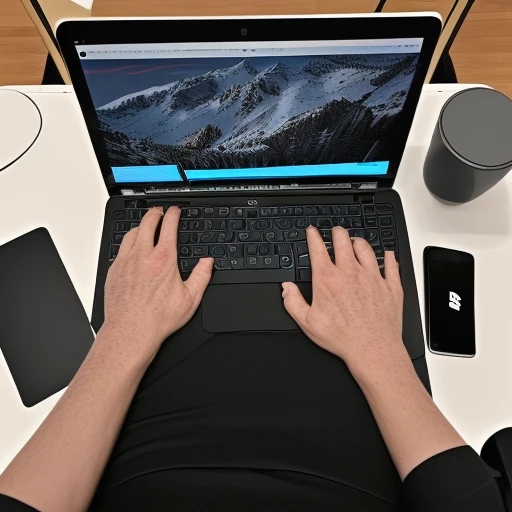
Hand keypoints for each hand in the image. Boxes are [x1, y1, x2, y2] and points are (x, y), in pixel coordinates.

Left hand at [102, 206, 212, 361]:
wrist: (131, 331)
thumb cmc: (158, 318)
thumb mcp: (190, 299)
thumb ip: (202, 276)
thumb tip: (208, 262)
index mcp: (164, 259)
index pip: (169, 227)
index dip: (173, 214)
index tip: (175, 211)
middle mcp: (143, 256)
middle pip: (148, 223)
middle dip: (155, 213)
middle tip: (160, 212)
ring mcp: (126, 261)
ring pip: (132, 232)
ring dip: (141, 225)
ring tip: (146, 225)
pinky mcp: (114, 270)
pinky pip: (121, 247)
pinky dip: (129, 241)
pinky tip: (132, 246)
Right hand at [282, 226, 405, 371]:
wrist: (372, 349)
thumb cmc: (342, 338)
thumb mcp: (307, 323)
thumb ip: (293, 302)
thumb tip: (286, 288)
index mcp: (328, 280)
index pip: (318, 249)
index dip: (313, 236)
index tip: (312, 231)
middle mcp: (350, 273)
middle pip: (343, 241)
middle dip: (337, 232)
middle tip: (335, 232)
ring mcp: (372, 277)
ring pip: (366, 248)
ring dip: (358, 242)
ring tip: (355, 242)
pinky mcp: (390, 286)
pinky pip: (391, 264)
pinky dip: (388, 257)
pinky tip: (387, 255)